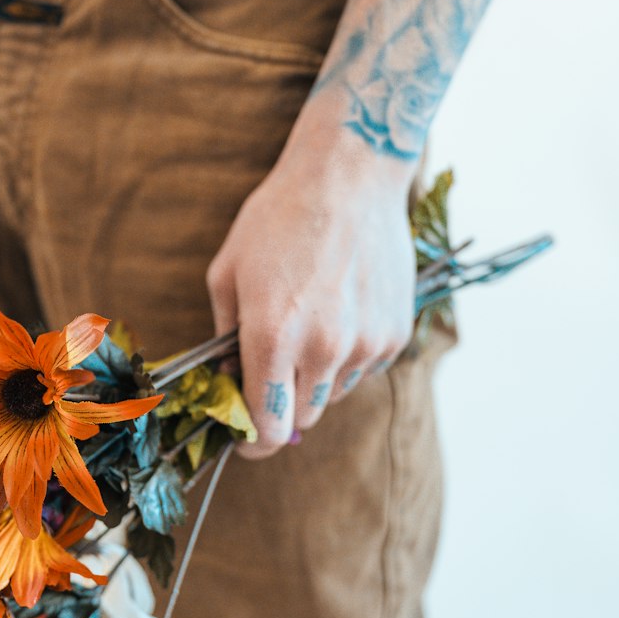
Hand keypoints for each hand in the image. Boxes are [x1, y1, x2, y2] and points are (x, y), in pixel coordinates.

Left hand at [205, 97, 419, 459]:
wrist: (351, 175)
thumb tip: (229, 384)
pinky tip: (339, 312)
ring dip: (315, 379)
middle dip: (282, 405)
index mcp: (273, 338)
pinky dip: (346, 358)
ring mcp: (365, 345)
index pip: (267, 428)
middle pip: (301, 420)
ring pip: (332, 396)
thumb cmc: (278, 219)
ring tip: (310, 323)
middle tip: (273, 370)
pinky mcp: (394, 335)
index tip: (247, 439)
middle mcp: (324, 350)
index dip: (254, 442)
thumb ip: (224, 340)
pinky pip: (362, 371)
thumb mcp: (228, 274)